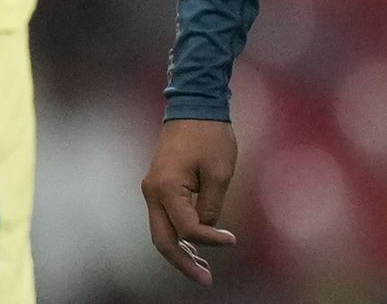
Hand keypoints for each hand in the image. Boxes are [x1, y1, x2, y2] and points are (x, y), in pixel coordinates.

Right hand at [143, 118, 237, 284]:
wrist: (193, 107)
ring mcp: (152, 189)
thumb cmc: (209, 137)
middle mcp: (152, 191)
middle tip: (206, 280)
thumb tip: (205, 229)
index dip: (211, 241)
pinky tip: (194, 248)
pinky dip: (178, 236)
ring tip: (202, 270)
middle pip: (162, 239)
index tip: (234, 240)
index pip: (187, 228)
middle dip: (183, 263)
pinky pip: (165, 218)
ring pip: (161, 231)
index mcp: (165, 188)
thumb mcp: (219, 174)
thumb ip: (211, 207)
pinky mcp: (159, 186)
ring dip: (180, 252)